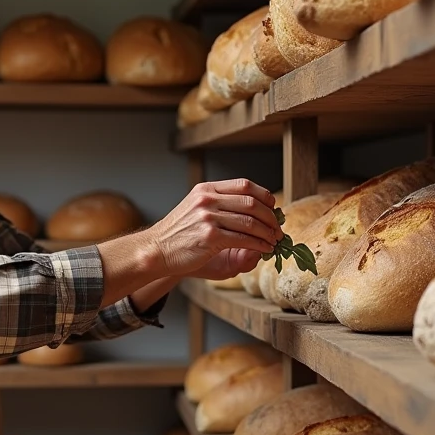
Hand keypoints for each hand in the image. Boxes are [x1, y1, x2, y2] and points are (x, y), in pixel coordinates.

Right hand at [145, 179, 282, 276]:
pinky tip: (264, 249)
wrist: (157, 250)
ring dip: (268, 232)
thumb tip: (256, 212)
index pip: (244, 185)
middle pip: (251, 202)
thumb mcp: (198, 210)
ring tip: (274, 240)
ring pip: (250, 222)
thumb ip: (223, 207)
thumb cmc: (179, 234)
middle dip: (270, 216)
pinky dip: (259, 244)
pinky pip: (243, 239)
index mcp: (207, 189)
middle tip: (278, 228)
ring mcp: (208, 217)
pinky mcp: (210, 236)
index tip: (273, 207)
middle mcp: (208, 199)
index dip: (264, 195)